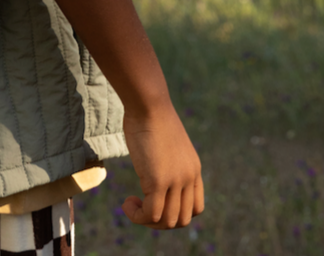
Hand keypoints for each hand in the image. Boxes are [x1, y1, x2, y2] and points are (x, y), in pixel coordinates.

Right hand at [121, 105, 203, 228]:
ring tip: (132, 206)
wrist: (148, 103)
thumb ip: (167, 158)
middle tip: (141, 207)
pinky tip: (127, 204)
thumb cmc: (150, 114)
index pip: (196, 208)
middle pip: (182, 220)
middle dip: (161, 222)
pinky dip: (137, 216)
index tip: (156, 201)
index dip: (176, 213)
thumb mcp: (166, 141)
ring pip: (167, 221)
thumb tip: (154, 161)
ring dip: (147, 221)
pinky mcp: (158, 180)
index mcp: (193, 169)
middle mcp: (188, 178)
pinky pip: (151, 213)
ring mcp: (175, 180)